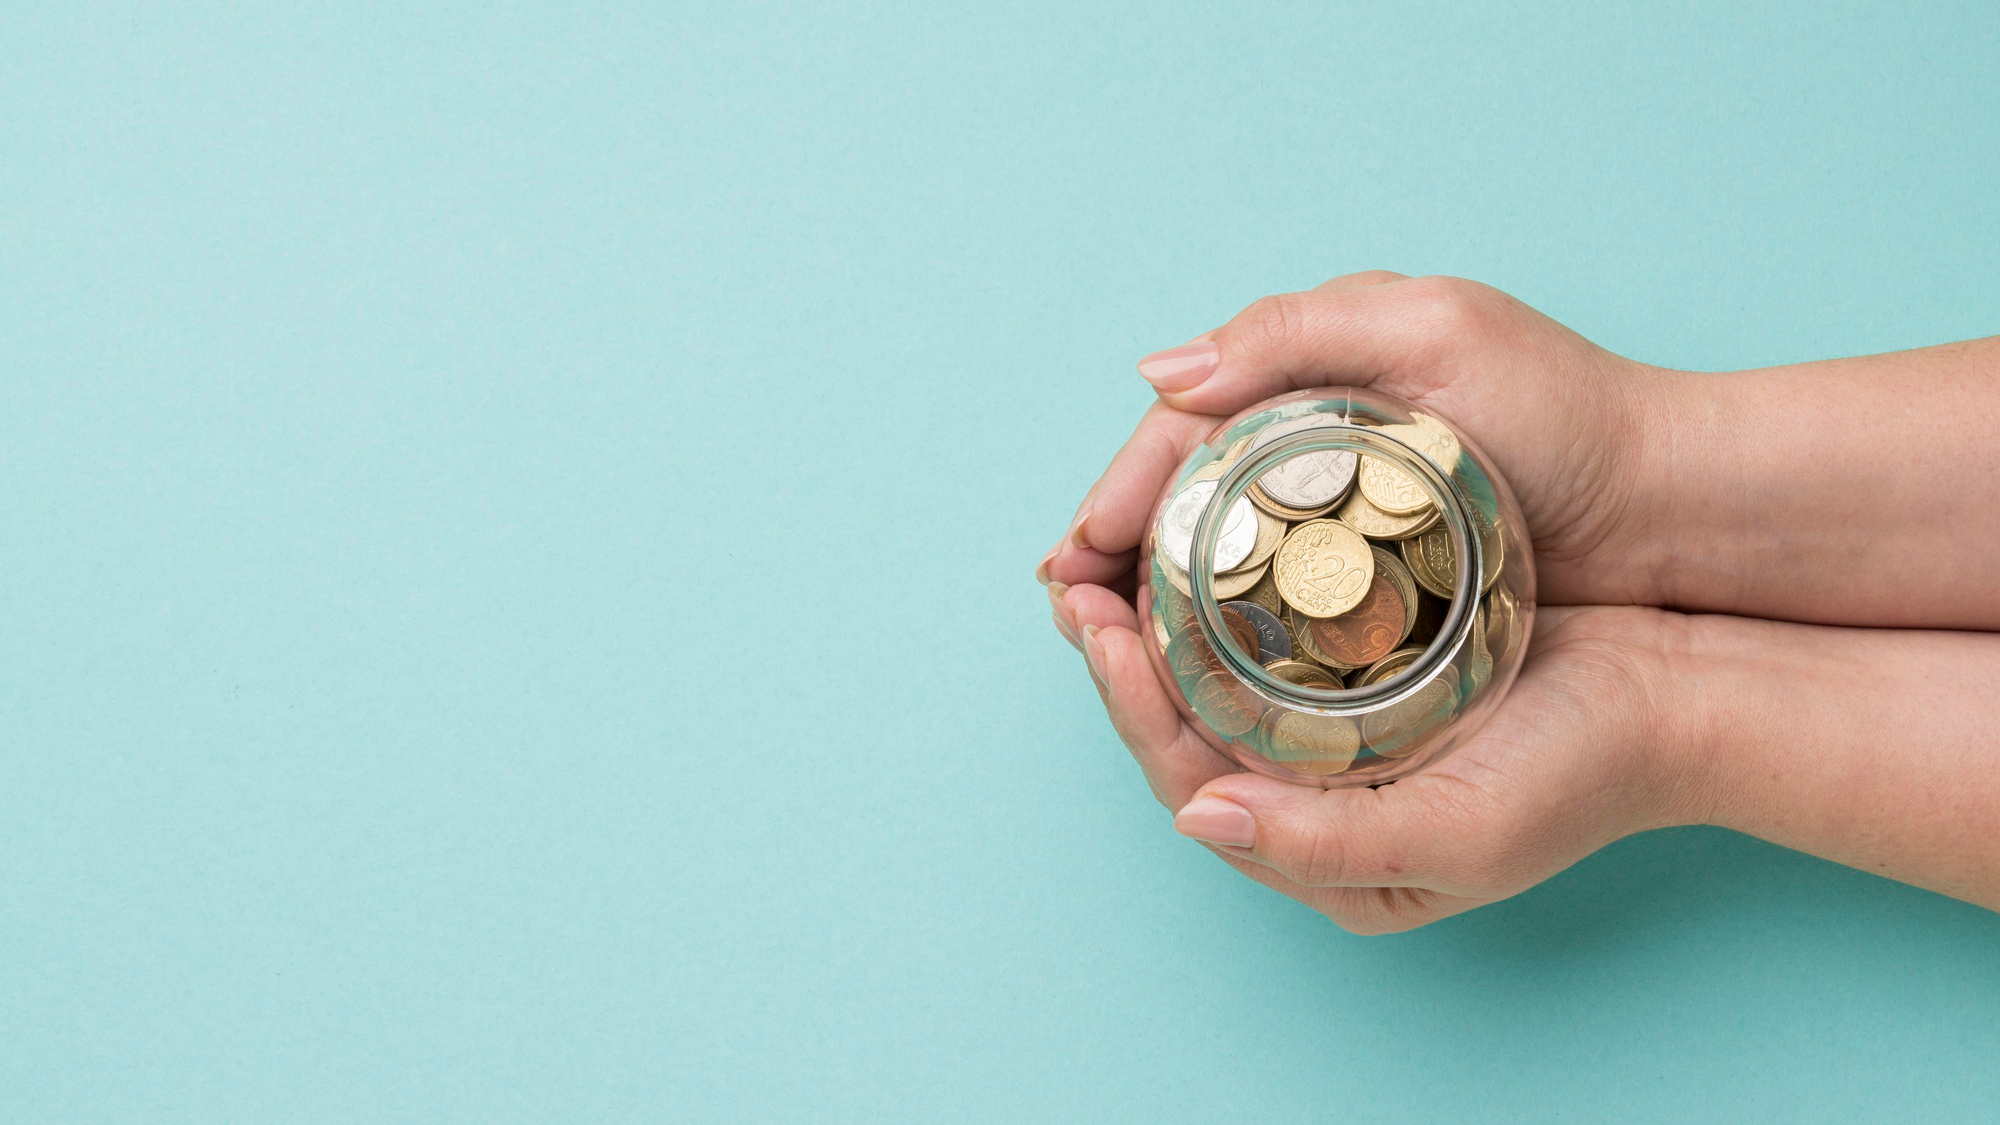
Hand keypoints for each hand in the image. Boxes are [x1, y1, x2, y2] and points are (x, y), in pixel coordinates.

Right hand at [1039, 272, 1675, 610]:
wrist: (1674, 503)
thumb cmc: (1568, 407)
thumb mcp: (1434, 331)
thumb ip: (1296, 333)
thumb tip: (1159, 372)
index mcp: (1313, 375)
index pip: (1182, 434)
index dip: (1118, 493)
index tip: (1076, 558)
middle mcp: (1316, 448)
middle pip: (1182, 500)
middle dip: (1115, 552)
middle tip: (1070, 611)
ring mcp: (1345, 522)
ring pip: (1216, 562)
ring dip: (1152, 601)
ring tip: (1105, 648)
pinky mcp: (1379, 586)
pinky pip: (1274, 611)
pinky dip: (1222, 637)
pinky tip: (1192, 673)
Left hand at [1064, 597, 1696, 933]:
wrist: (1675, 698)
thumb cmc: (1582, 773)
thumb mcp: (1462, 831)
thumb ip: (1325, 843)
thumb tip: (1197, 817)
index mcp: (1324, 860)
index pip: (1191, 783)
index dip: (1134, 708)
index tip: (1100, 627)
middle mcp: (1315, 809)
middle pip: (1185, 733)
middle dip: (1122, 660)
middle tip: (1073, 581)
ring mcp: (1336, 746)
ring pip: (1214, 686)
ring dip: (1157, 625)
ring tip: (1108, 560)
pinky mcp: (1360, 683)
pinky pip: (1263, 644)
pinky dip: (1218, 600)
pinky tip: (1192, 550)